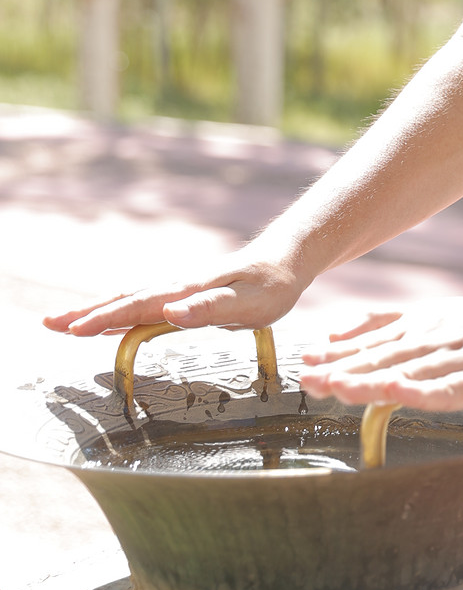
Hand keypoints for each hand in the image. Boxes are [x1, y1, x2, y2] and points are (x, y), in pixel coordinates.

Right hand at [42, 253, 305, 336]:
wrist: (287, 260)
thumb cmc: (271, 285)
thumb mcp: (248, 303)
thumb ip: (210, 309)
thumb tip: (171, 312)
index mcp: (186, 291)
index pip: (137, 306)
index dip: (104, 319)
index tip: (74, 330)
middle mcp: (176, 288)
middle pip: (123, 301)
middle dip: (85, 313)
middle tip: (48, 324)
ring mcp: (178, 290)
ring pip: (129, 299)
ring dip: (95, 311)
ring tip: (63, 322)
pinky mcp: (185, 294)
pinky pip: (143, 303)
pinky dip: (117, 310)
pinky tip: (107, 320)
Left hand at [299, 293, 462, 411]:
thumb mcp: (428, 315)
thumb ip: (380, 324)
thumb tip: (329, 335)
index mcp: (418, 325)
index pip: (372, 343)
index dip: (338, 356)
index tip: (306, 365)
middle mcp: (433, 338)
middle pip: (385, 358)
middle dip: (345, 370)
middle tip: (311, 381)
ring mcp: (457, 358)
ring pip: (410, 371)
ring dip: (373, 380)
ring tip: (340, 387)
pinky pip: (449, 388)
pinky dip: (422, 390)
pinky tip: (398, 393)